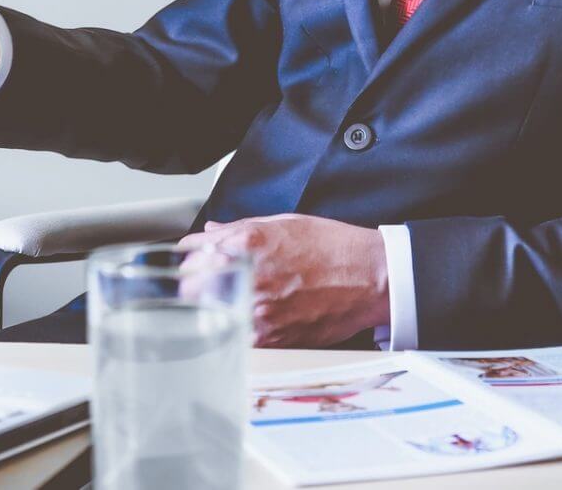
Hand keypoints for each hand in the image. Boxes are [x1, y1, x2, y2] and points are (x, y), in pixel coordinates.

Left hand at [178, 214, 389, 347]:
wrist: (371, 278)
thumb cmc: (334, 248)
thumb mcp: (285, 224)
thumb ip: (240, 228)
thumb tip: (211, 232)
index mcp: (248, 244)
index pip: (193, 253)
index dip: (189, 258)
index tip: (191, 262)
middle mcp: (249, 278)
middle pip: (191, 289)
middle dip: (193, 286)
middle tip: (203, 286)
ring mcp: (259, 311)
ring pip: (211, 317)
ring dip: (213, 311)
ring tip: (228, 304)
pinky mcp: (273, 338)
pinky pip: (237, 337)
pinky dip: (236, 330)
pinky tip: (248, 321)